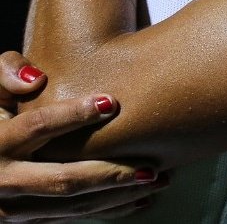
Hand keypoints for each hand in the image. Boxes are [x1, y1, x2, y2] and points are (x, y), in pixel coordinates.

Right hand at [0, 53, 164, 221]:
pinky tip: (140, 198)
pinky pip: (71, 218)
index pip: (36, 127)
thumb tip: (35, 79)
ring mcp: (15, 206)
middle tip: (150, 164)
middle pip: (62, 178)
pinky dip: (108, 209)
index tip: (111, 102)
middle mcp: (4, 180)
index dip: (72, 115)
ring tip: (157, 178)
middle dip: (110, 173)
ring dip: (117, 195)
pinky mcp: (28, 219)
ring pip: (72, 205)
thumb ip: (5, 73)